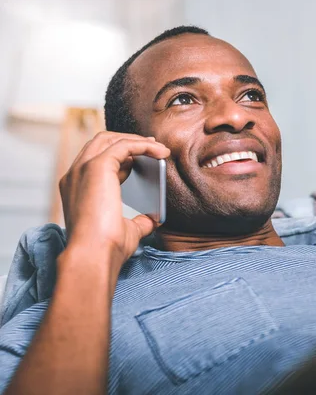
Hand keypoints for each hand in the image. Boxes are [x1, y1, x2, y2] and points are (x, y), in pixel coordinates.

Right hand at [59, 132, 169, 274]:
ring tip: (159, 148)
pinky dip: (143, 146)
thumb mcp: (127, 231)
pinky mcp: (97, 167)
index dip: (122, 156)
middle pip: (101, 143)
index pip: (97, 161)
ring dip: (136, 140)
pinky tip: (161, 153)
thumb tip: (154, 218)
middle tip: (153, 146)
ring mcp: (83, 169)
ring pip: (110, 139)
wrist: (94, 255)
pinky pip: (123, 145)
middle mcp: (75, 175)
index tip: (143, 157)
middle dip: (128, 140)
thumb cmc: (106, 249)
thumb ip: (139, 221)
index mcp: (77, 188)